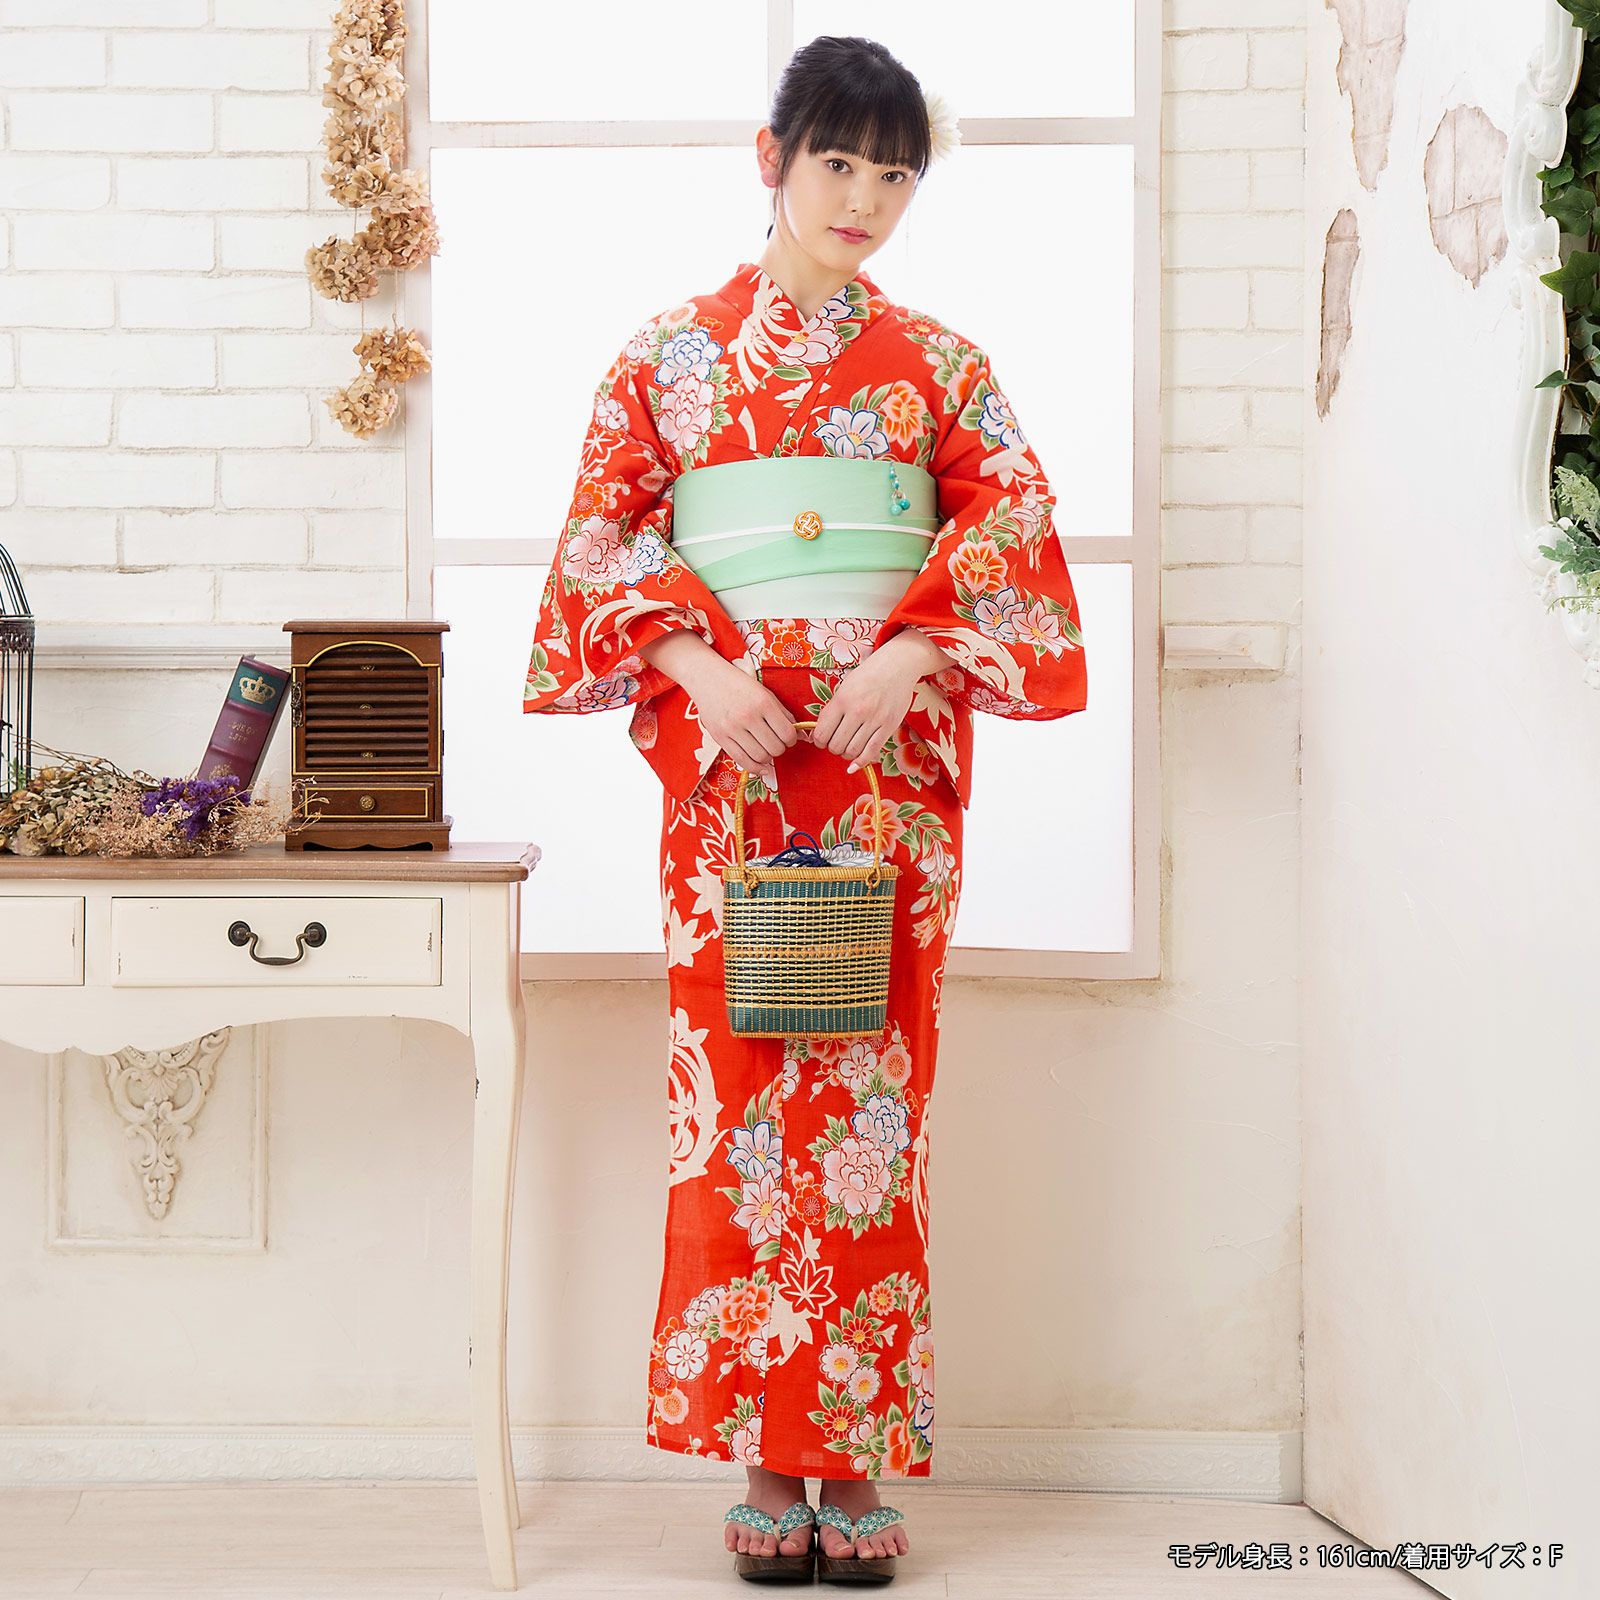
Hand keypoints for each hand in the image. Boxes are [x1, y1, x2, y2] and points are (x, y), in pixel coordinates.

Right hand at [689, 657, 796, 786]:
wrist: (707, 678)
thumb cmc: (738, 684)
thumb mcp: (765, 693)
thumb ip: (783, 713)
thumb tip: (799, 734)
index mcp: (763, 702)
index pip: (787, 733)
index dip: (792, 739)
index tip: (789, 737)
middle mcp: (748, 716)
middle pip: (775, 748)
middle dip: (780, 748)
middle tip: (777, 742)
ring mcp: (732, 728)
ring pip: (760, 756)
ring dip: (768, 757)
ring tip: (766, 749)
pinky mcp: (720, 737)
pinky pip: (742, 760)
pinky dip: (755, 767)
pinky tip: (761, 766)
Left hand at [811, 646, 922, 773]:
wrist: (897, 665)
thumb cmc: (868, 675)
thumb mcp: (844, 688)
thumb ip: (832, 710)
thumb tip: (818, 734)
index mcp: (842, 700)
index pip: (822, 733)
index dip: (819, 741)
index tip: (821, 740)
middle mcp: (858, 711)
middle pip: (836, 745)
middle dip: (833, 748)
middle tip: (836, 743)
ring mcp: (875, 720)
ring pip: (852, 751)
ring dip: (846, 754)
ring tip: (847, 747)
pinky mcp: (889, 726)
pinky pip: (871, 752)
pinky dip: (860, 762)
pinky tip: (854, 764)